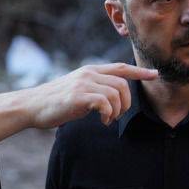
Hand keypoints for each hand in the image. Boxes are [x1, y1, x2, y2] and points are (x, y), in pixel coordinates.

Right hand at [27, 63, 156, 127]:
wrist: (32, 106)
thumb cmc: (55, 102)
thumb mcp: (78, 89)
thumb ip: (94, 88)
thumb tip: (111, 97)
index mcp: (90, 71)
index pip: (120, 68)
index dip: (139, 72)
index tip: (155, 75)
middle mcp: (89, 74)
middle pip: (123, 84)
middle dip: (126, 103)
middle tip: (116, 115)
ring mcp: (84, 83)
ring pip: (116, 94)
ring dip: (117, 111)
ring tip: (107, 119)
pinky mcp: (79, 96)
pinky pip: (105, 103)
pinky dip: (108, 114)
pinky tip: (102, 120)